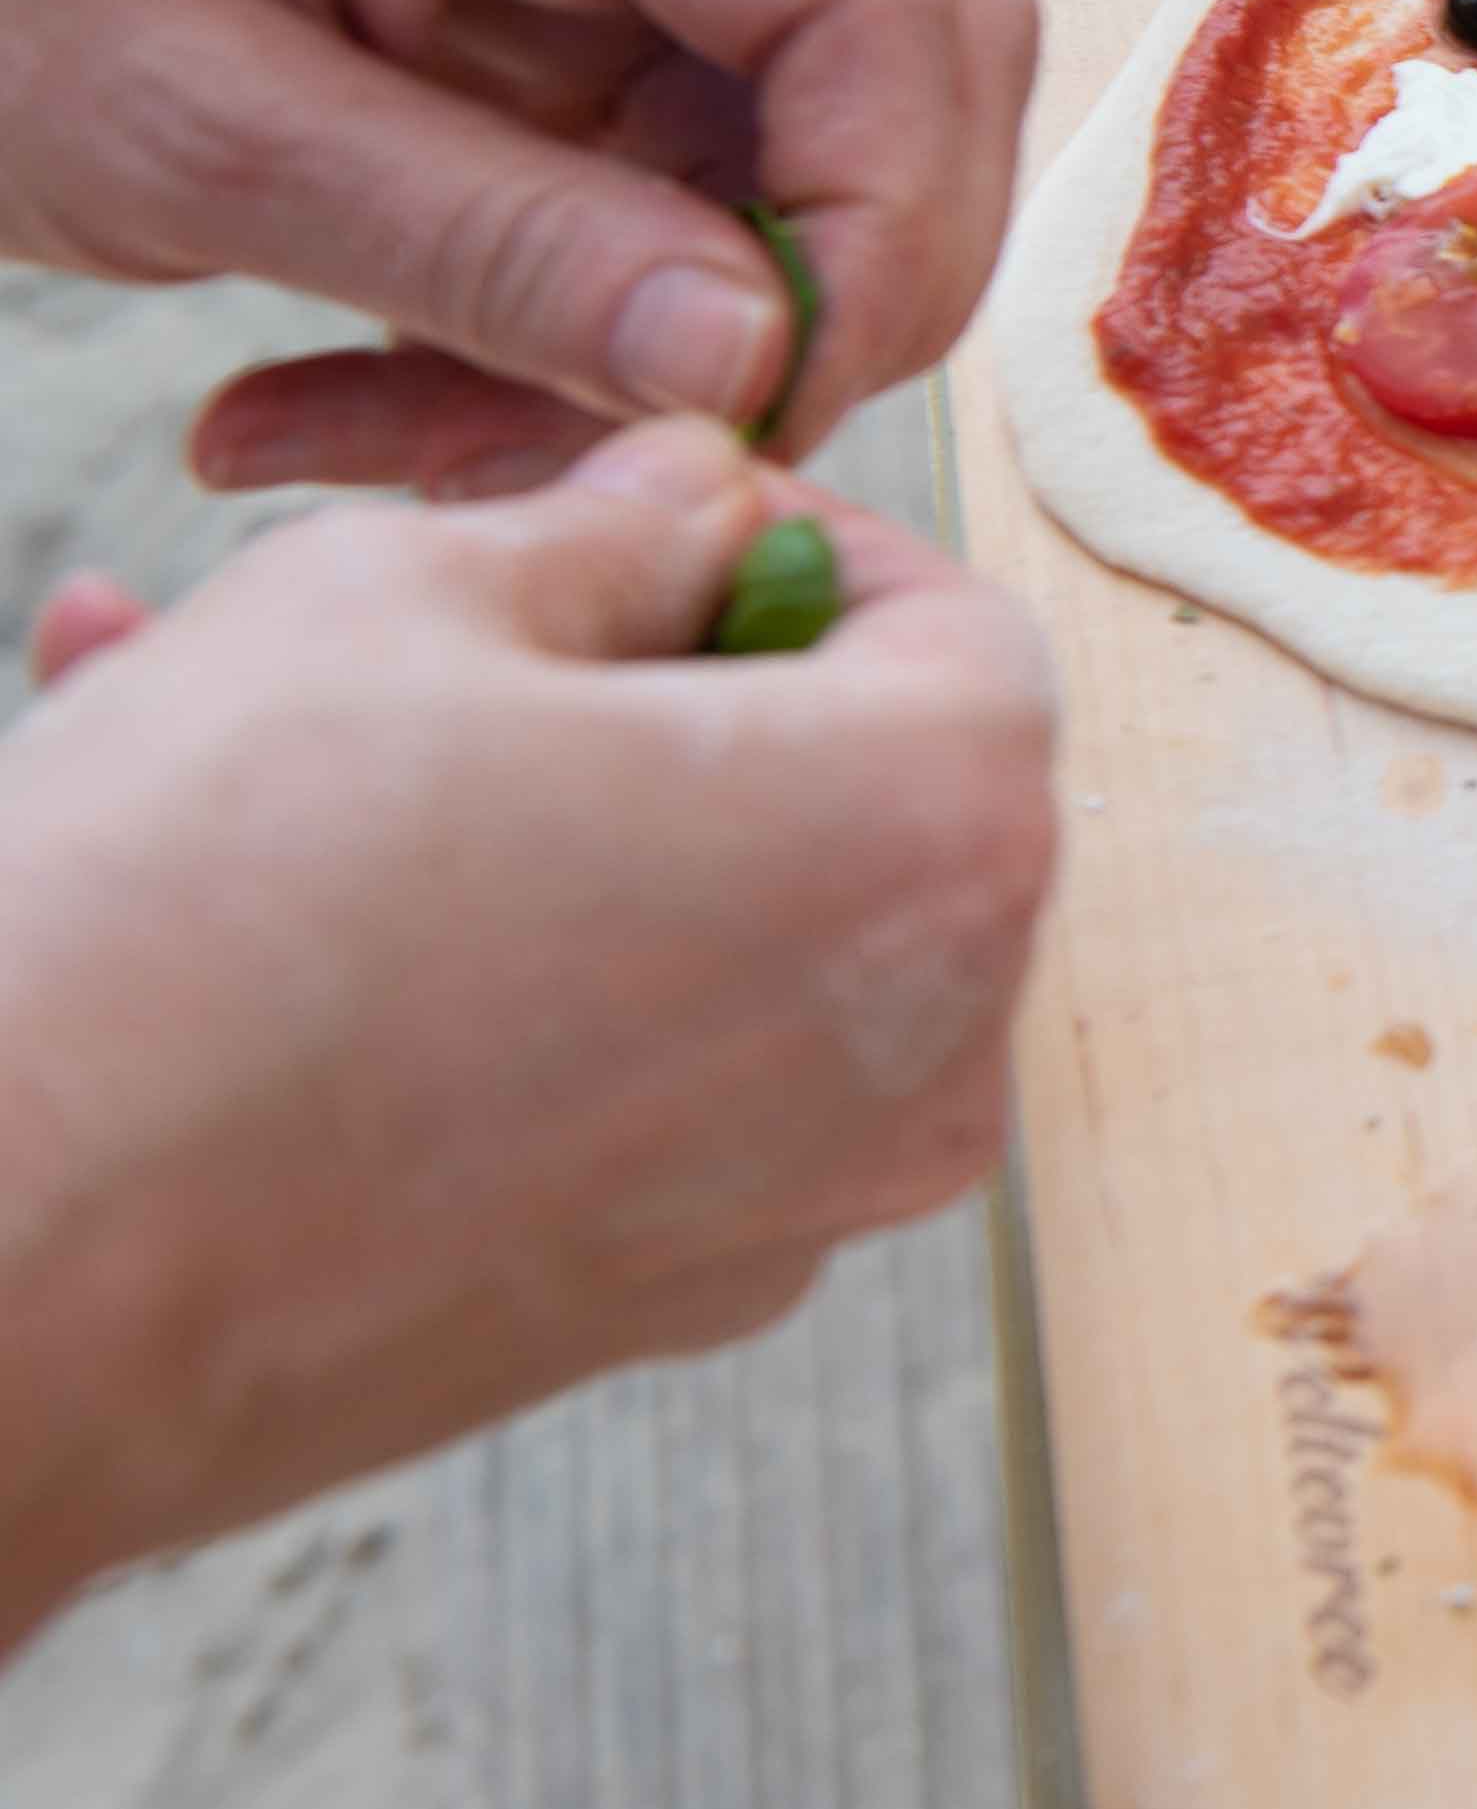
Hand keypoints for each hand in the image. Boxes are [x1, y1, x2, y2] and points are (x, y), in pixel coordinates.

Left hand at [0, 0, 1039, 492]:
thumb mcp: (182, 130)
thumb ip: (486, 239)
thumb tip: (760, 360)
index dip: (885, 225)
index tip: (746, 410)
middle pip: (902, 68)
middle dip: (806, 298)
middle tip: (608, 454)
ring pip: (787, 163)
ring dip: (638, 350)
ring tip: (374, 448)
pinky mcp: (556, 2)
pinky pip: (656, 193)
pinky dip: (545, 333)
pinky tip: (343, 398)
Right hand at [0, 419, 1055, 1636]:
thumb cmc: (195, 922)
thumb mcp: (403, 596)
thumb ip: (609, 528)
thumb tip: (697, 502)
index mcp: (937, 846)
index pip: (950, 630)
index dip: (780, 542)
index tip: (623, 514)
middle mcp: (925, 1056)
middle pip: (836, 790)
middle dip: (623, 680)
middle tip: (420, 607)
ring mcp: (792, 1208)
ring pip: (690, 930)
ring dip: (503, 809)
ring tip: (241, 709)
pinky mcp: (646, 1307)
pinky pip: (604, 1072)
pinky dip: (476, 969)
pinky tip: (249, 891)